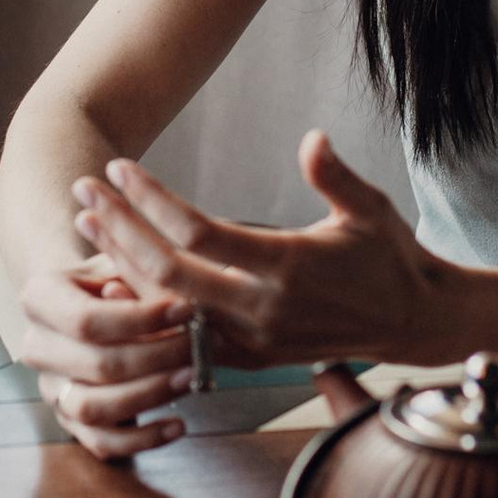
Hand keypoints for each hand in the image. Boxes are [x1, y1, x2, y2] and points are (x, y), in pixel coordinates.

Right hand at [14, 252, 197, 459]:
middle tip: (199, 345)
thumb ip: (138, 278)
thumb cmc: (116, 277)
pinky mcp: (70, 420)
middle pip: (95, 365)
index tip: (186, 309)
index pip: (86, 320)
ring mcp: (51, 387)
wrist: (93, 301)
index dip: (140, 319)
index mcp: (39, 297)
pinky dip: (143, 439)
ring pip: (93, 409)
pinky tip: (178, 424)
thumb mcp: (123, 263)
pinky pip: (101, 443)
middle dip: (155, 358)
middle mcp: (36, 345)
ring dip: (149, 396)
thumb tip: (163, 304)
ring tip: (191, 378)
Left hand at [71, 131, 447, 369]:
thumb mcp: (370, 210)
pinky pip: (184, 335)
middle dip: (118, 231)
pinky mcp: (250, 358)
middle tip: (84, 192)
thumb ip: (336, 176)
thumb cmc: (390, 257)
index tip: (120, 169)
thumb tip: (312, 138)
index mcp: (287, 266)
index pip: (198, 234)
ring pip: (168, 310)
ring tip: (88, 226)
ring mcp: (253, 340)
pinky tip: (118, 278)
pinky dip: (148, 308)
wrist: (413, 324)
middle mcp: (262, 309)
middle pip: (167, 273)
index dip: (151, 202)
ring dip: (123, 268)